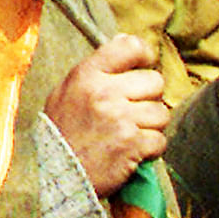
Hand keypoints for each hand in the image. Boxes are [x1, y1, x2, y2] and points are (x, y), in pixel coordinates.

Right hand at [43, 34, 168, 195]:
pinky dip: (150, 149)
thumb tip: (126, 41)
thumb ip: (97, 68)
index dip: (143, 56)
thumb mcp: (66, 92)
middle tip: (130, 113)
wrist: (56, 175)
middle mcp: (104, 93)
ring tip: (128, 134)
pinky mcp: (133, 144)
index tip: (142, 67)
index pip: (131, 47)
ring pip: (161, 113)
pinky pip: (160, 140)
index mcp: (86, 75)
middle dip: (148, 99)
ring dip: (150, 126)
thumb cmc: (62, 133)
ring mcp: (120, 119)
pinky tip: (130, 152)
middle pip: (154, 82)